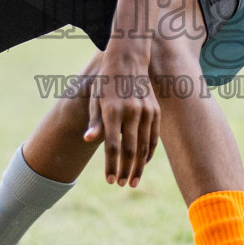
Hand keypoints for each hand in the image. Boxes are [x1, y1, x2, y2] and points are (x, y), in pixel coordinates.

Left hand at [82, 44, 159, 186]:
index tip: (110, 180)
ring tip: (133, 181)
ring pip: (144, 146)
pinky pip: (154, 137)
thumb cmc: (106, 82)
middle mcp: (131, 112)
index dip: (111, 166)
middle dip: (126, 170)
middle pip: (130, 150)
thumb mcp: (96, 99)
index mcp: (113, 111)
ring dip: (139, 166)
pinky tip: (144, 163)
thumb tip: (88, 140)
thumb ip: (95, 121)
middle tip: (122, 185)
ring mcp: (146, 111)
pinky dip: (149, 152)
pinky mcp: (155, 111)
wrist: (128, 60)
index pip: (113, 146)